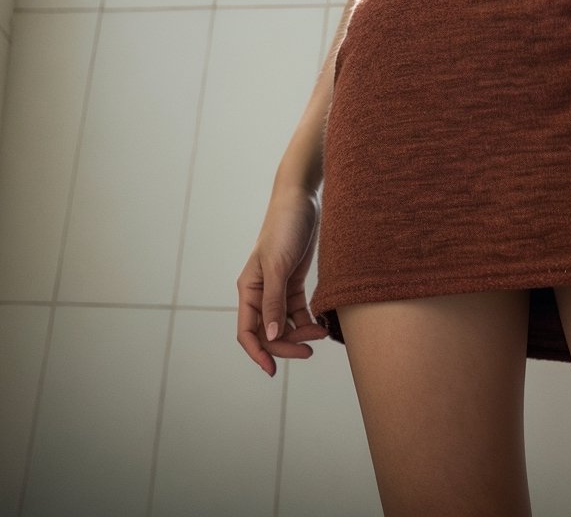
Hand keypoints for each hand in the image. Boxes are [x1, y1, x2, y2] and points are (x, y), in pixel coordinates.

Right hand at [236, 188, 328, 374]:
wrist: (301, 199)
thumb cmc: (284, 227)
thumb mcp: (278, 265)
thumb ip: (274, 301)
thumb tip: (272, 336)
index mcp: (249, 289)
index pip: (247, 331)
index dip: (258, 353)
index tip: (273, 370)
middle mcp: (261, 292)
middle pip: (269, 332)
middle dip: (287, 345)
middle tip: (309, 351)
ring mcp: (278, 288)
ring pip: (285, 324)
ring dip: (301, 334)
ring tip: (321, 336)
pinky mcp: (294, 282)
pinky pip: (298, 311)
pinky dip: (308, 321)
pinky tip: (322, 325)